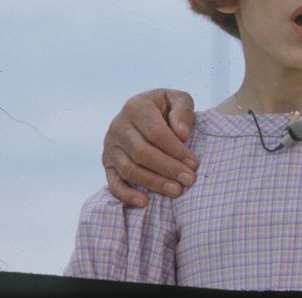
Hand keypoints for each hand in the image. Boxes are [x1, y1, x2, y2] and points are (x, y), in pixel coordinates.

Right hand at [102, 89, 197, 206]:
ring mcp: (110, 146)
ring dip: (154, 183)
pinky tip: (144, 202)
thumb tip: (182, 133)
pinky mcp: (106, 162)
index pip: (156, 133)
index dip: (176, 150)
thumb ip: (183, 110)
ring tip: (176, 191)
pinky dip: (126, 195)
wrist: (145, 111)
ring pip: (130, 169)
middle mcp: (118, 126)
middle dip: (168, 168)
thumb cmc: (166, 107)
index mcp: (136, 107)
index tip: (194, 163)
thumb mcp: (178, 99)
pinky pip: (113, 182)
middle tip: (189, 180)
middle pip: (142, 153)